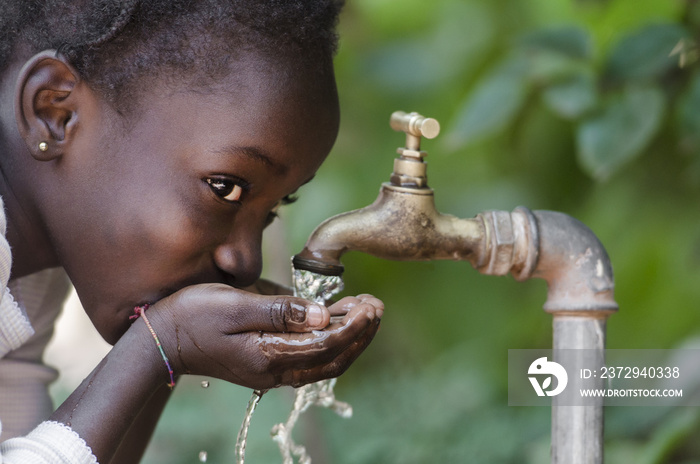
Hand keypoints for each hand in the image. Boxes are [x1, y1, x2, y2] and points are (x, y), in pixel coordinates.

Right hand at [145, 284, 382, 389]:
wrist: (163, 339)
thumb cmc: (194, 314)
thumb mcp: (235, 304)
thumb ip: (280, 311)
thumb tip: (323, 315)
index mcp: (269, 356)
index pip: (326, 345)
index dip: (353, 326)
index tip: (370, 305)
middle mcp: (275, 370)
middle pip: (332, 359)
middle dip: (359, 334)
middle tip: (377, 306)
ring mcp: (272, 370)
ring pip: (324, 362)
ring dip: (349, 338)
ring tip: (366, 310)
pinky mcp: (268, 363)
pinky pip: (309, 357)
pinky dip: (330, 341)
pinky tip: (338, 319)